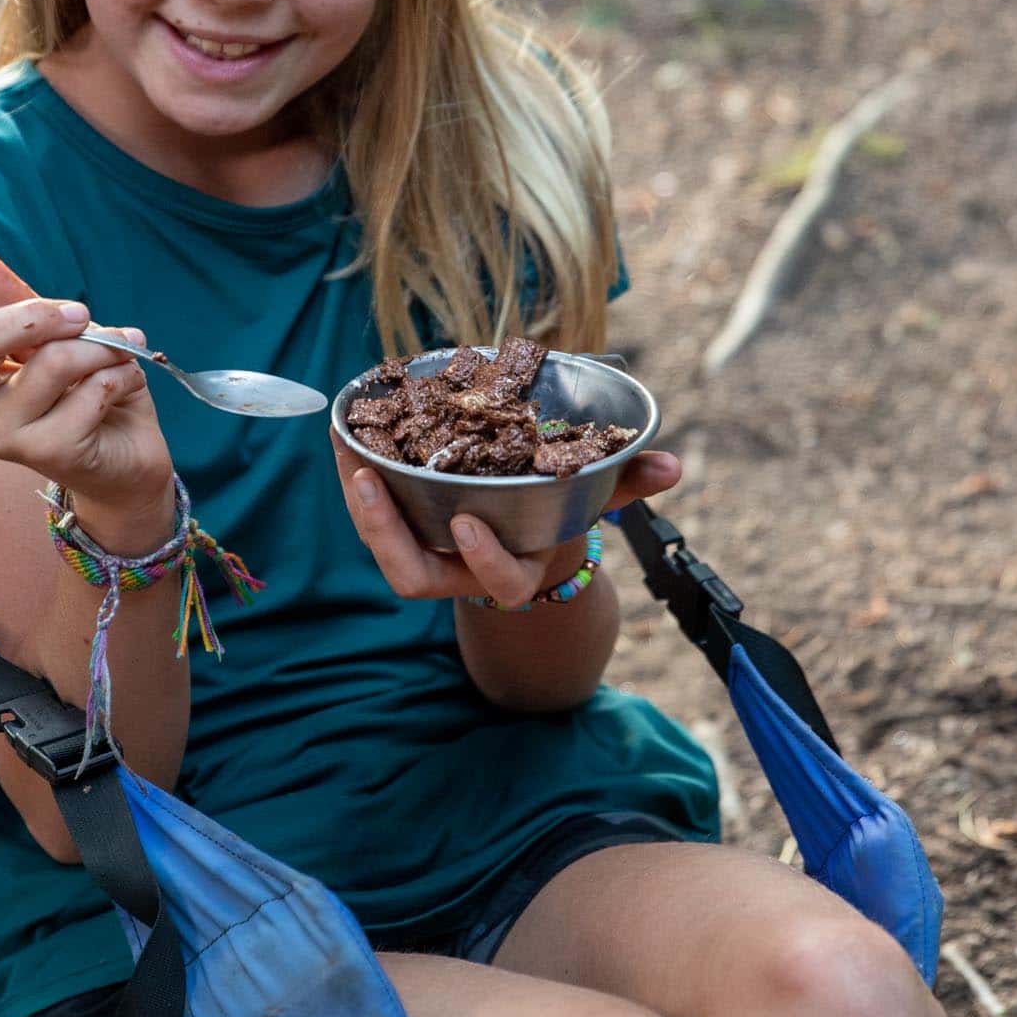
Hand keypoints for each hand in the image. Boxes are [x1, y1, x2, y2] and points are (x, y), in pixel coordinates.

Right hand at [0, 243, 174, 516]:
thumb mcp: (56, 335)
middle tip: (83, 313)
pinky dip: (121, 375)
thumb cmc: (86, 387)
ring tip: (120, 354)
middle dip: (37, 315)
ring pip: (52, 363)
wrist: (129, 454)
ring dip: (102, 348)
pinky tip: (125, 388)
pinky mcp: (43, 454)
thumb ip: (19, 304)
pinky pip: (91, 390)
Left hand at [330, 428, 681, 609]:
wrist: (525, 530)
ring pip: (382, 544)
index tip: (468, 524)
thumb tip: (672, 467)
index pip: (499, 583)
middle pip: (414, 574)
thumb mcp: (593, 495)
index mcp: (515, 570)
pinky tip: (343, 433)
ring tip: (345, 448)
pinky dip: (354, 473)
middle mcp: (464, 571)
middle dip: (386, 533)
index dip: (482, 560)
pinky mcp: (402, 527)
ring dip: (358, 500)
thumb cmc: (559, 510)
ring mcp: (428, 552)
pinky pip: (371, 512)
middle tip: (369, 481)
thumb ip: (627, 481)